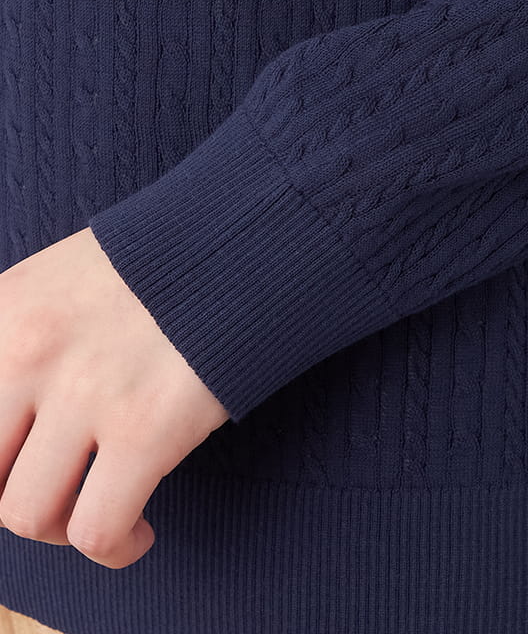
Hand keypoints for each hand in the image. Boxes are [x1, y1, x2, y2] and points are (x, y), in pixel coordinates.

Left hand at [0, 227, 229, 568]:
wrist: (236, 246)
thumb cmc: (157, 268)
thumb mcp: (59, 278)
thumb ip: (16, 335)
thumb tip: (14, 409)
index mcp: (2, 312)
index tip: (21, 465)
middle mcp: (27, 352)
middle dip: (17, 495)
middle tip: (60, 489)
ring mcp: (85, 392)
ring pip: (27, 516)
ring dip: (63, 529)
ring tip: (97, 512)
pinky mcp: (144, 429)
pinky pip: (98, 530)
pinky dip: (115, 549)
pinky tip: (140, 533)